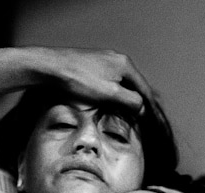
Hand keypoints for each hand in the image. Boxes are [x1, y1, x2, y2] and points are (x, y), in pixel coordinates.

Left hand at [41, 47, 155, 115]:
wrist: (51, 67)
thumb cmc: (79, 80)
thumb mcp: (110, 94)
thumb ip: (131, 101)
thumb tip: (143, 109)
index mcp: (125, 65)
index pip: (145, 89)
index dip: (151, 108)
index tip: (154, 122)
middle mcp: (117, 59)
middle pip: (136, 85)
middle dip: (142, 102)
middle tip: (147, 119)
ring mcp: (104, 61)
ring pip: (123, 83)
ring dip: (129, 98)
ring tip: (133, 113)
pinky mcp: (92, 65)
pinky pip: (112, 81)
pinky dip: (117, 93)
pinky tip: (113, 102)